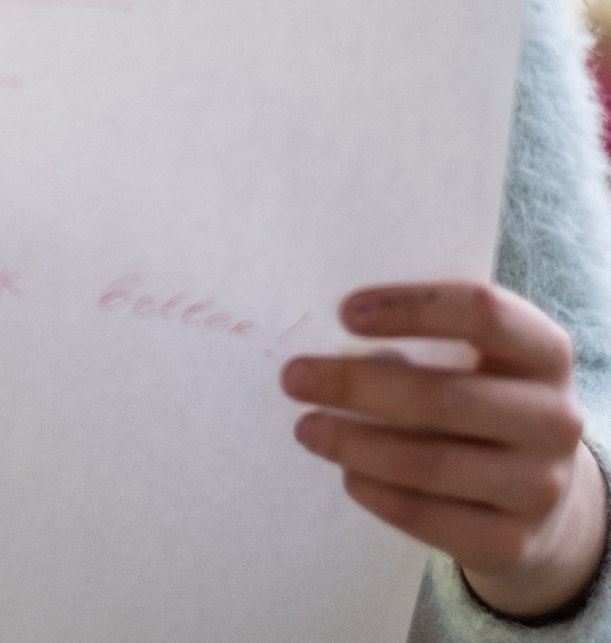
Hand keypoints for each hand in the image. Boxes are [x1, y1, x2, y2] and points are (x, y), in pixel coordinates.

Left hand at [283, 282, 605, 617]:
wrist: (539, 488)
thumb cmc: (480, 394)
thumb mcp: (474, 356)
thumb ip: (422, 338)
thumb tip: (326, 341)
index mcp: (545, 351)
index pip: (484, 313)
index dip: (411, 307)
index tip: (342, 311)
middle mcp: (556, 418)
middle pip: (442, 396)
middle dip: (354, 386)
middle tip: (293, 377)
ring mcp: (540, 486)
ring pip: (426, 464)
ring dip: (351, 444)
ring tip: (305, 427)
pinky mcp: (512, 541)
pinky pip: (427, 517)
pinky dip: (375, 493)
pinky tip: (347, 474)